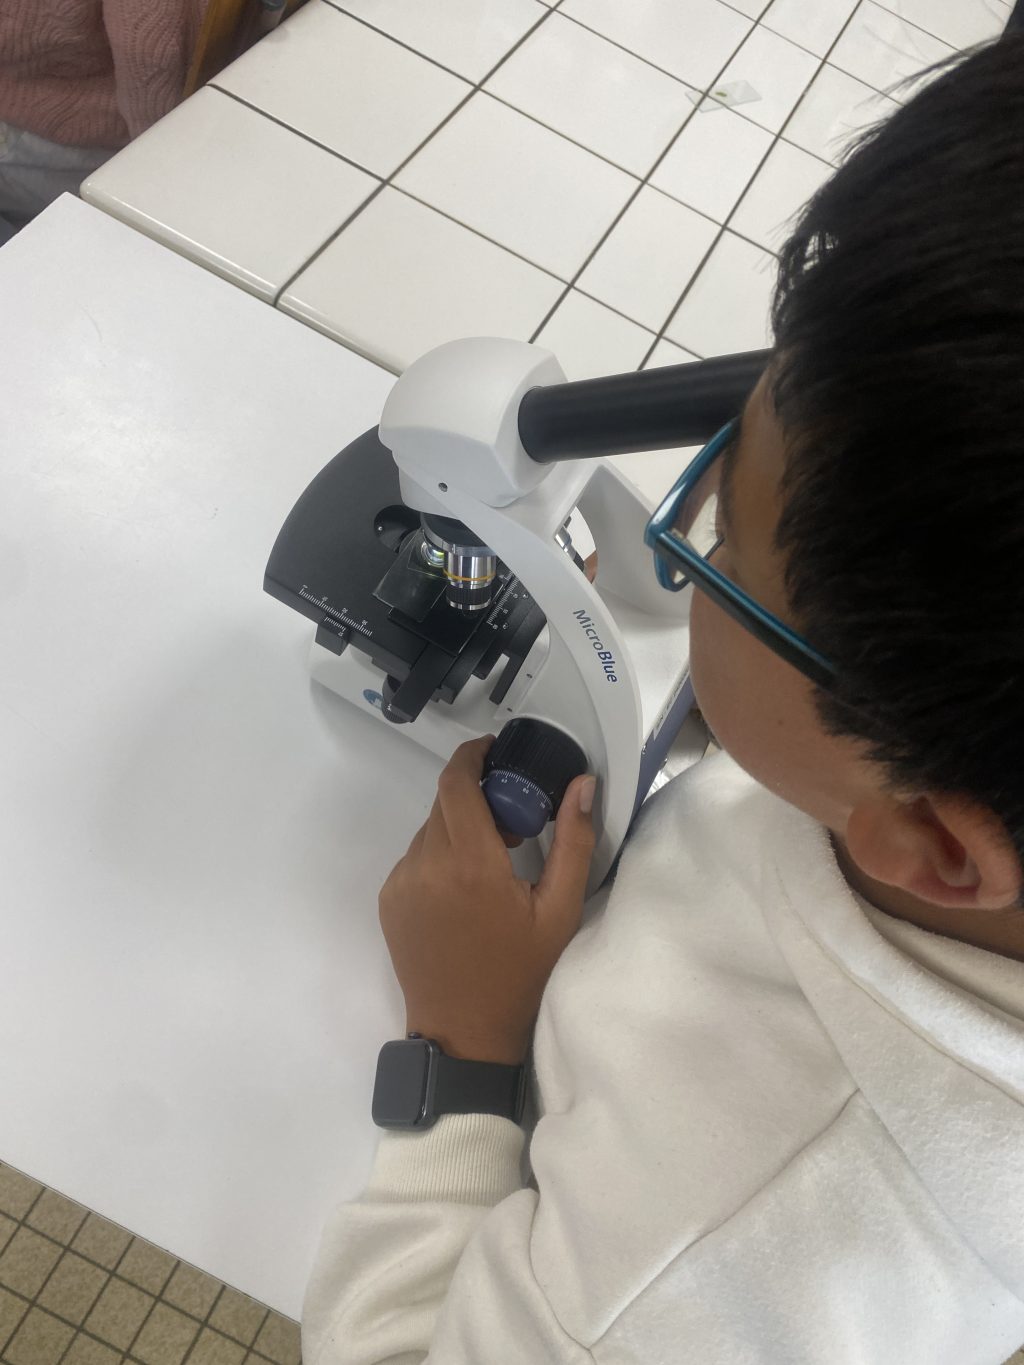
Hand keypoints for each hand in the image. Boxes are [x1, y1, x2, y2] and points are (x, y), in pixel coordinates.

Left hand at [378, 735, 596, 1065]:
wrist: (464, 1032)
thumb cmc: (519, 974)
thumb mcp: (559, 910)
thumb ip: (573, 840)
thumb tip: (582, 784)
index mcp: (471, 863)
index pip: (457, 783)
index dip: (472, 756)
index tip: (495, 749)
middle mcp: (427, 864)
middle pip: (445, 803)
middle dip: (476, 797)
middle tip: (512, 822)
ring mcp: (402, 883)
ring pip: (430, 830)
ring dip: (459, 829)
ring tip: (493, 862)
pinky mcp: (389, 900)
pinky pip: (415, 858)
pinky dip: (440, 857)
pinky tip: (465, 889)